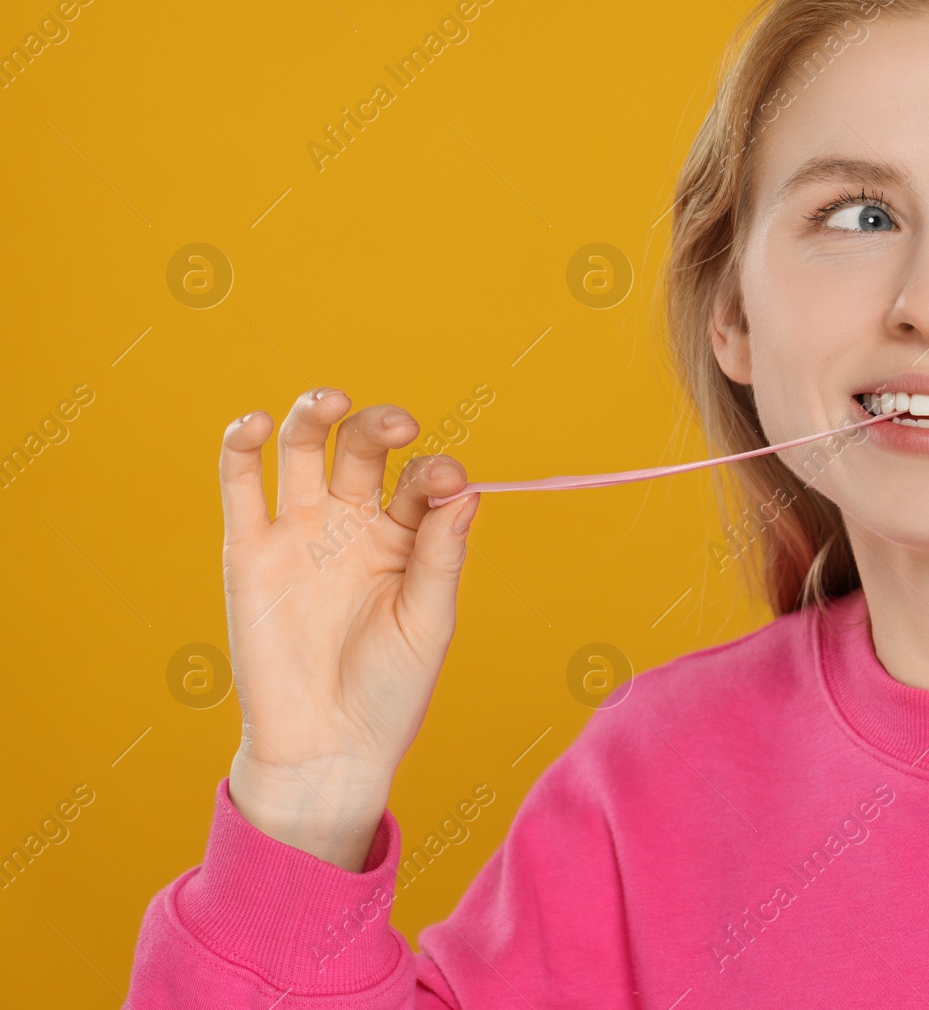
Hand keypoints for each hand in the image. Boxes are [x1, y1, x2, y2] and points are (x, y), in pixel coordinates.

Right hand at [217, 388, 478, 868]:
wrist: (327, 748)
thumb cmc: (390, 690)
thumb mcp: (429, 621)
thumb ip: (443, 554)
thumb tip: (467, 490)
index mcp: (406, 537)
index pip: (422, 480)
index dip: (437, 471)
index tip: (449, 483)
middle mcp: (353, 523)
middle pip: (364, 450)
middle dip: (379, 427)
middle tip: (396, 427)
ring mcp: (301, 531)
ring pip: (304, 449)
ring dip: (315, 414)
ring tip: (330, 400)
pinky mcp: (250, 550)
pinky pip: (240, 486)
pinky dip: (242, 447)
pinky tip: (255, 425)